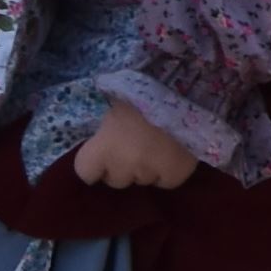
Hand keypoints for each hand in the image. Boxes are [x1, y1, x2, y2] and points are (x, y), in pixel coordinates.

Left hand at [65, 100, 200, 190]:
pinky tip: (172, 154)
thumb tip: (105, 135)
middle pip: (115, 179)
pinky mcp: (176, 175)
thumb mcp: (115, 103)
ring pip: (142, 180)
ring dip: (145, 168)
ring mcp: (150, 173)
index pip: (85, 172)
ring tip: (156, 146)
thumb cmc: (143, 89)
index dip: (95, 164)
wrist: (186, 90)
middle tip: (133, 147)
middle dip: (122, 167)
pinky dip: (168, 172)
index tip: (103, 155)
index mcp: (102, 147)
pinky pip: (166, 181)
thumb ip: (107, 127)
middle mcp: (123, 166)